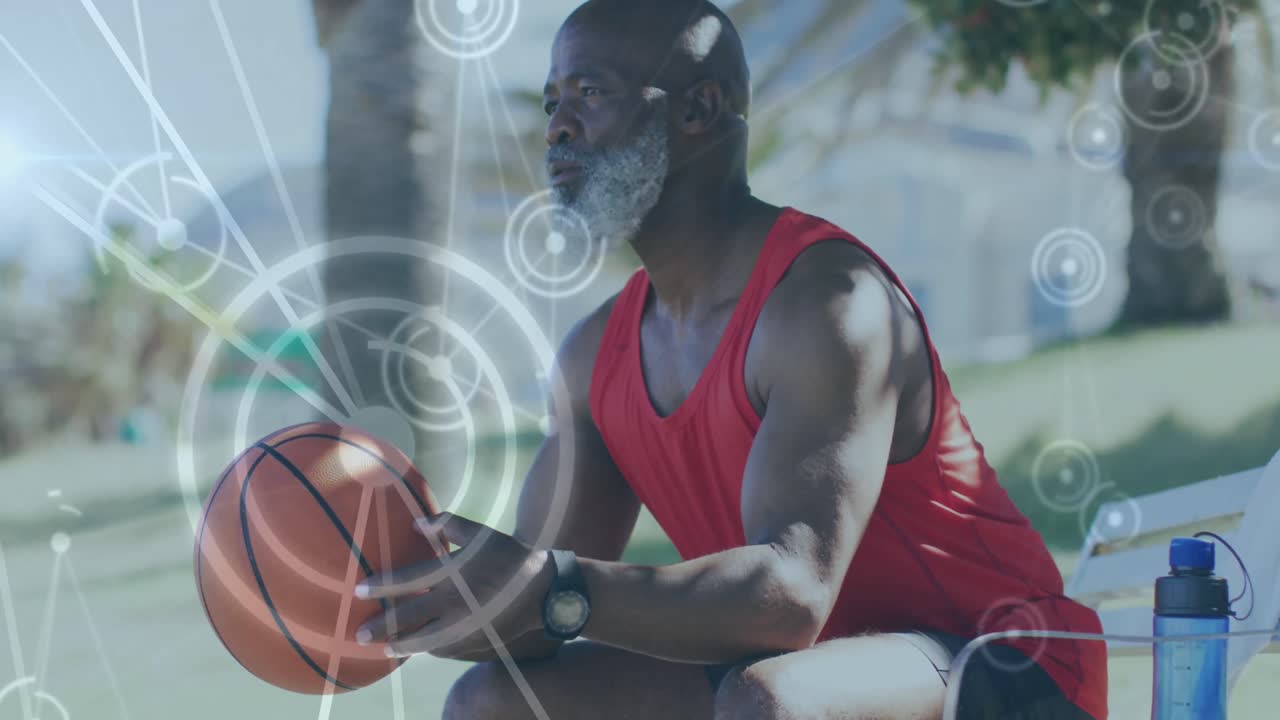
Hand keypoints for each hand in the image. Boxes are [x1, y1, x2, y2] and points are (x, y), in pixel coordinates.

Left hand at [352, 512, 553, 659]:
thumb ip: (449, 524)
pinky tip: (420, 649)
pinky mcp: (475, 640)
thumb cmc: (510, 555)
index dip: (382, 586)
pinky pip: (446, 648)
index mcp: (453, 573)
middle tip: (359, 633)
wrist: (544, 591)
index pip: (408, 581)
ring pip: (424, 640)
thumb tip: (417, 522)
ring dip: (402, 644)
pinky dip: (429, 649)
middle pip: (409, 617)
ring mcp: (465, 625)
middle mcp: (454, 602)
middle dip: (381, 625)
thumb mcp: (482, 534)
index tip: (359, 590)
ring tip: (385, 648)